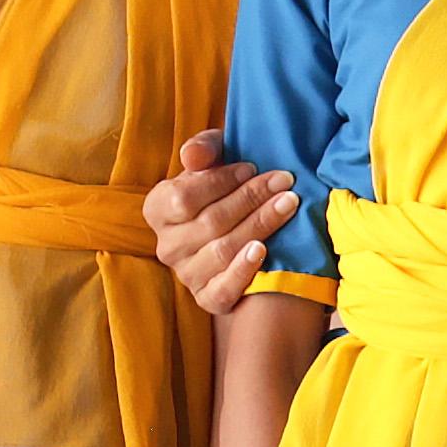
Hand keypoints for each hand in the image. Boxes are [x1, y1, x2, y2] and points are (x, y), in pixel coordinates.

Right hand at [146, 128, 294, 319]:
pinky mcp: (208, 298)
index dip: (220, 181)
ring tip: (289, 203)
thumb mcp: (213, 157)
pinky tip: (263, 250)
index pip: (183, 197)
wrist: (240, 222)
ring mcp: (186, 274)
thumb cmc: (223, 183)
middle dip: (251, 198)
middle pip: (210, 223)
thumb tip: (194, 156)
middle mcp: (167, 246)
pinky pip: (222, 290)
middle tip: (284, 181)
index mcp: (158, 209)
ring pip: (223, 251)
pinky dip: (243, 271)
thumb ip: (203, 149)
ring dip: (260, 225)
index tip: (252, 167)